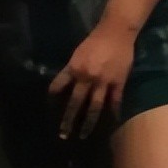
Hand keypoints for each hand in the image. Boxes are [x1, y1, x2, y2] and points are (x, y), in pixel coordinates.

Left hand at [47, 21, 135, 139]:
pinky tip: (110, 123)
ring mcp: (103, 81)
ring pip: (94, 107)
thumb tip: (68, 85)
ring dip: (88, 123)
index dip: (53, 99)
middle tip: (63, 134)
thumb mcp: (78, 54)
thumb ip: (73, 70)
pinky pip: (114, 101)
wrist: (116, 31)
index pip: (58, 87)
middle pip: (75, 102)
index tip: (49, 111)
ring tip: (84, 135)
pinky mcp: (118, 82)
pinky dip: (113, 113)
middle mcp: (86, 77)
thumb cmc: (95, 41)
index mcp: (74, 68)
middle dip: (68, 120)